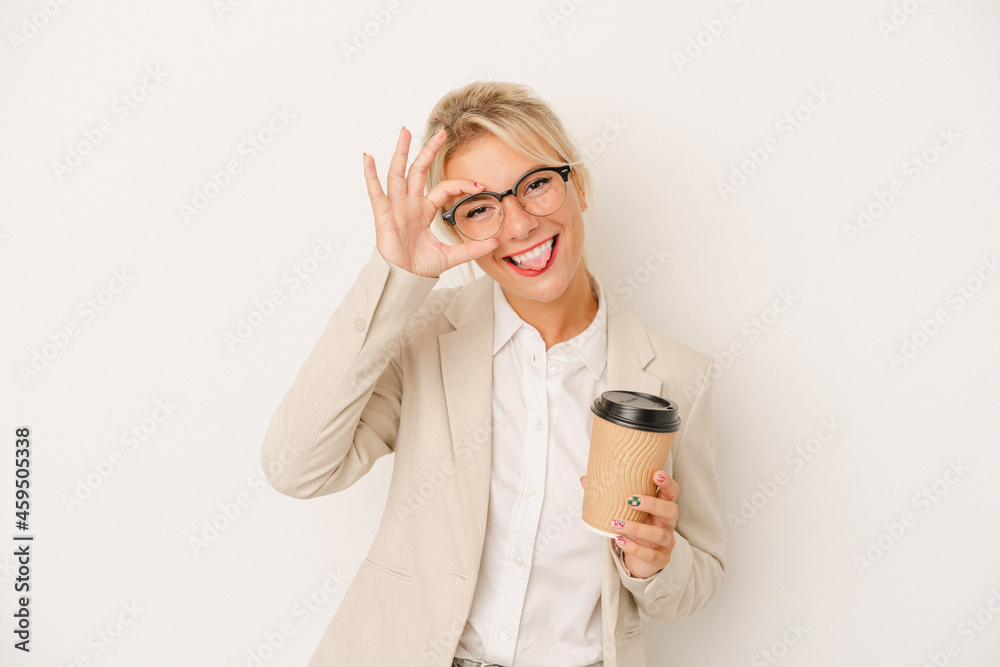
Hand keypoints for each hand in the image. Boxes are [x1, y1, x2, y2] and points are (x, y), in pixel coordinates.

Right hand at [362, 126, 499, 277]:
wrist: (403, 280)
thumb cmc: (419, 267)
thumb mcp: (450, 256)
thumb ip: (471, 249)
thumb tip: (495, 244)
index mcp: (424, 210)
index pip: (443, 188)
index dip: (460, 184)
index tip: (480, 185)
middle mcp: (410, 204)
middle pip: (419, 170)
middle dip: (429, 150)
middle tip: (441, 131)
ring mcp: (396, 207)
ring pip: (398, 174)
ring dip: (401, 152)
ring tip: (404, 131)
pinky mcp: (383, 215)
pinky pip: (376, 192)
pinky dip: (371, 175)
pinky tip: (368, 158)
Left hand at [580, 470, 678, 578]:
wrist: (640, 561)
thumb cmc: (635, 529)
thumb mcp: (625, 512)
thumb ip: (608, 496)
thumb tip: (585, 480)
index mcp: (661, 508)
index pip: (671, 493)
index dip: (667, 483)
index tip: (656, 474)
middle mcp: (667, 523)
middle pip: (671, 510)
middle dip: (653, 504)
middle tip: (632, 500)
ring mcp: (666, 542)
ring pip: (659, 534)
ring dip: (637, 528)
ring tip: (616, 523)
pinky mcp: (660, 559)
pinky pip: (650, 554)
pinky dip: (634, 547)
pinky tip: (620, 540)